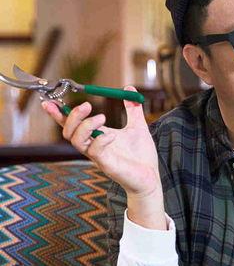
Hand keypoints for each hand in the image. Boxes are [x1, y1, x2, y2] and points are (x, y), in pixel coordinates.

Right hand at [41, 86, 160, 197]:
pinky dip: (101, 140)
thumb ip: (132, 108)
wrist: (151, 177)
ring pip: (76, 141)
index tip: (50, 102)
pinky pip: (94, 151)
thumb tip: (129, 88)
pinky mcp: (106, 165)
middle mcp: (93, 147)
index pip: (72, 125)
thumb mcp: (138, 126)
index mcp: (97, 136)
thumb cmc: (141, 156)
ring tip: (102, 117)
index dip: (59, 114)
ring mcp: (98, 157)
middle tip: (86, 105)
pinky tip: (113, 136)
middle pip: (68, 132)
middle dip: (72, 116)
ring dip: (85, 126)